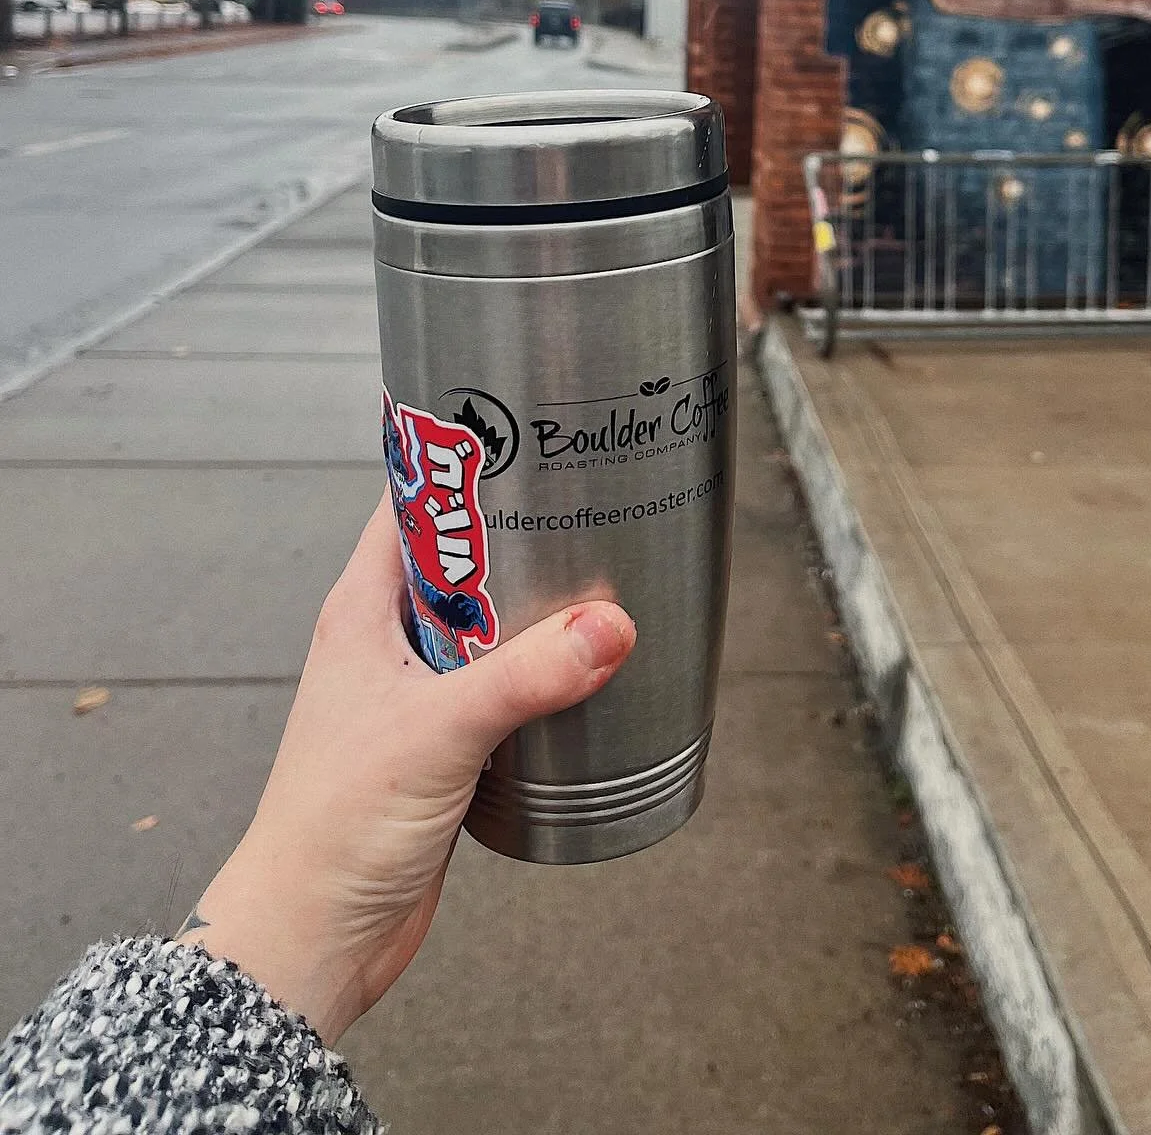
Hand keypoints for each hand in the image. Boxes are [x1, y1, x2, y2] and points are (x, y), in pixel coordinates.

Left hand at [176, 498, 635, 1043]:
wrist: (315, 934)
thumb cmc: (335, 826)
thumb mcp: (440, 732)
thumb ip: (527, 676)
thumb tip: (610, 626)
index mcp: (363, 610)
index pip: (411, 506)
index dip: (462, 467)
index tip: (527, 440)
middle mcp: (387, 641)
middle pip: (462, 562)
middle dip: (522, 538)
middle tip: (589, 509)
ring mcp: (416, 693)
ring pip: (488, 627)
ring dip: (538, 612)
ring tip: (603, 583)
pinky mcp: (444, 745)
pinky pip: (501, 687)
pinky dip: (540, 674)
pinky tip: (585, 674)